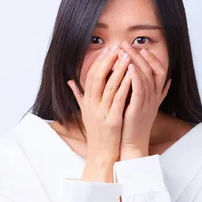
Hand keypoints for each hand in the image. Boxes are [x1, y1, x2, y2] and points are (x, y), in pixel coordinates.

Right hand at [67, 45, 131, 179]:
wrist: (101, 155)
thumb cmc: (97, 134)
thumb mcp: (86, 112)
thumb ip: (79, 96)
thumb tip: (70, 82)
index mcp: (87, 102)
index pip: (90, 76)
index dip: (99, 62)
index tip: (108, 50)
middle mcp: (91, 105)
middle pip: (97, 78)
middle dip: (108, 61)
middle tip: (118, 47)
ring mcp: (101, 113)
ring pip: (108, 86)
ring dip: (118, 69)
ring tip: (127, 56)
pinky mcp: (112, 120)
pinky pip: (118, 99)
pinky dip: (125, 86)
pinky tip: (132, 76)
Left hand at [119, 41, 170, 159]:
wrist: (132, 144)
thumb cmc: (133, 124)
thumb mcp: (142, 104)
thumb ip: (148, 91)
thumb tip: (161, 81)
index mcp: (155, 95)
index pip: (159, 71)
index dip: (151, 58)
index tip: (140, 47)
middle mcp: (154, 97)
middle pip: (151, 69)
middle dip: (139, 55)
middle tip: (126, 44)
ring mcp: (148, 102)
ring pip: (146, 77)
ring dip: (135, 62)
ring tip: (125, 50)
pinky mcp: (140, 108)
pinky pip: (140, 90)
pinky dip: (136, 77)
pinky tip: (130, 67)